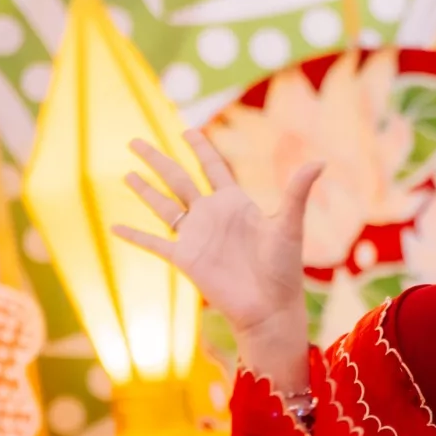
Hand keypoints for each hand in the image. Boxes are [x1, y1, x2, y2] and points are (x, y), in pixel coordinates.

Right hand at [112, 131, 322, 388]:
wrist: (270, 307)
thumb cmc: (284, 269)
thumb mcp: (289, 225)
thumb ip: (297, 192)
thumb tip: (321, 161)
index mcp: (235, 203)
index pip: (212, 167)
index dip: (200, 147)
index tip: (186, 129)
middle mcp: (212, 216)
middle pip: (178, 179)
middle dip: (157, 159)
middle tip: (135, 141)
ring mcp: (196, 236)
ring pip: (163, 206)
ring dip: (144, 190)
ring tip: (127, 173)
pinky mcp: (185, 258)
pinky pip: (154, 243)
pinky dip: (134, 234)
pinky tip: (114, 225)